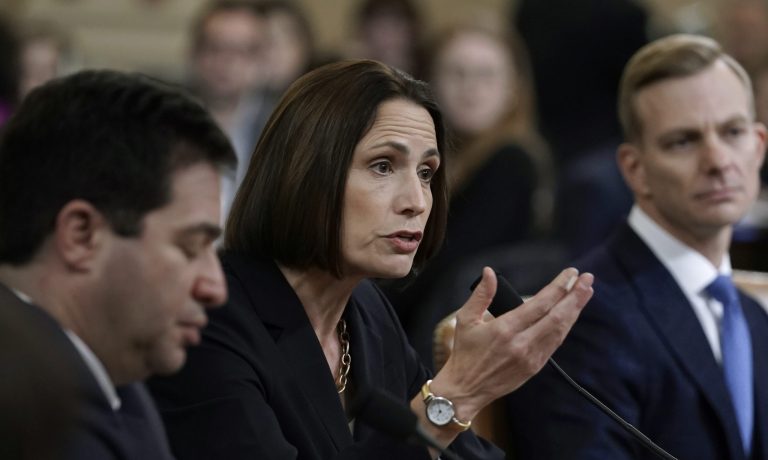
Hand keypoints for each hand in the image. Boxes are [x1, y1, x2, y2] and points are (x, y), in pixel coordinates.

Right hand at [431, 266, 593, 420]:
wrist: (466, 389)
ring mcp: (531, 357)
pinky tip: (571, 314)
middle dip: (575, 296)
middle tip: (587, 279)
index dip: (558, 287)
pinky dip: (565, 326)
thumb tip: (489, 272)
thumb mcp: (466, 320)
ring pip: (560, 331)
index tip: (570, 273)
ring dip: (575, 310)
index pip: (540, 304)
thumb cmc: (465, 352)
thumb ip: (481, 294)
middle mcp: (522, 344)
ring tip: (585, 292)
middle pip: (557, 317)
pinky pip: (555, 343)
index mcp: (505, 329)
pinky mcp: (535, 367)